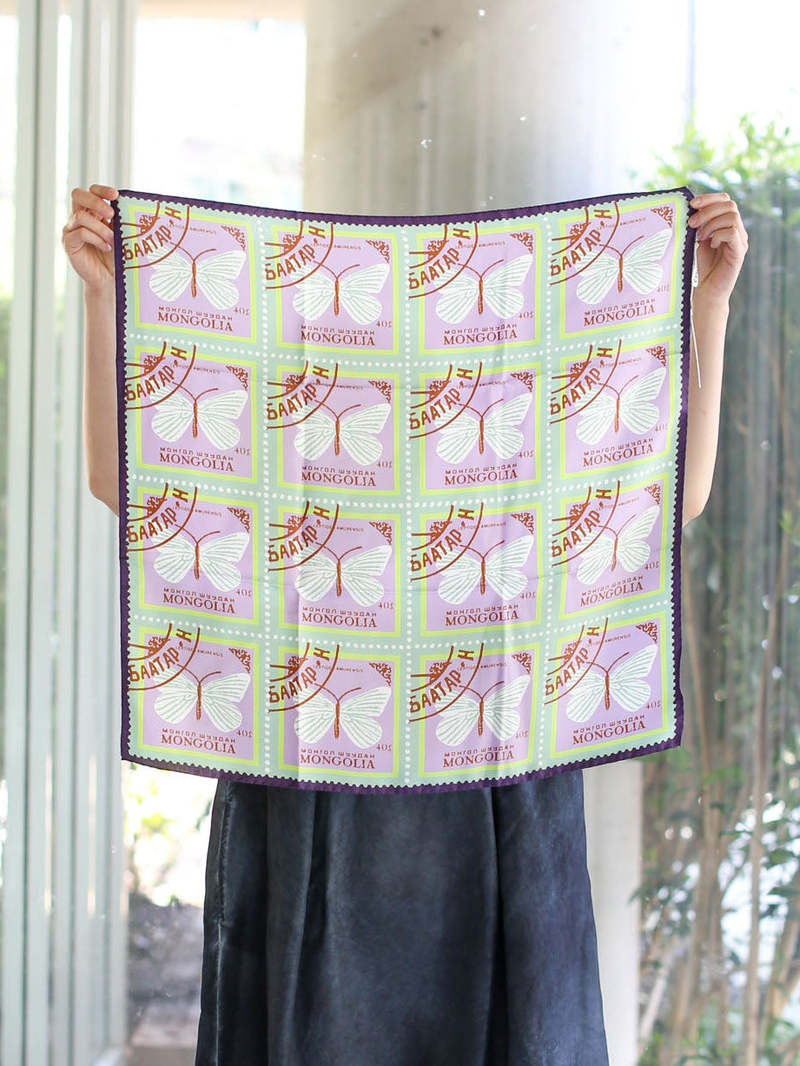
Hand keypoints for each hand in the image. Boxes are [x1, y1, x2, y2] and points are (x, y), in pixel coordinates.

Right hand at [62, 183, 118, 292]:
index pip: (90, 191)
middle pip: (78, 195)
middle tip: (111, 213)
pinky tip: (106, 246)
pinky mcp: (69, 243)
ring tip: (112, 240)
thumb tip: (129, 206)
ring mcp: (71, 229)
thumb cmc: (116, 257)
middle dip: (96, 201)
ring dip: (100, 227)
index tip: (115, 195)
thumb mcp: (120, 235)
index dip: (101, 190)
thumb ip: (120, 220)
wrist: (109, 279)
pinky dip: (96, 238)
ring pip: (81, 216)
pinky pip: (80, 233)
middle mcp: (78, 218)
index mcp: (92, 213)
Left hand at [688, 191, 747, 306]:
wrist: (708, 290)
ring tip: (700, 237)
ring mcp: (741, 240)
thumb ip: (700, 224)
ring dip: (711, 223)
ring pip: (732, 217)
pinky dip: (718, 235)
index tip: (692, 204)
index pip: (725, 200)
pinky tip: (710, 244)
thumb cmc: (704, 266)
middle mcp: (738, 230)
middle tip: (691, 224)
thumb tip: (691, 207)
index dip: (709, 198)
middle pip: (729, 205)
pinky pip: (733, 233)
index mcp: (729, 224)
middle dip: (707, 211)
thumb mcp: (699, 239)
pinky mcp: (739, 251)